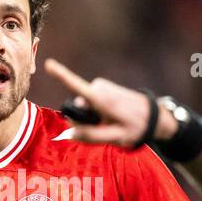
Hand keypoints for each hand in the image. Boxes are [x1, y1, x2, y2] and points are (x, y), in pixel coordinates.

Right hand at [44, 59, 174, 146]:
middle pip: (77, 107)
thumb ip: (91, 136)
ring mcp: (100, 86)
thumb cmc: (135, 127)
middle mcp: (98, 89)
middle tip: (104, 128)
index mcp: (100, 99)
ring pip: (84, 106)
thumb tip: (69, 133)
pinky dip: (97, 112)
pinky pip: (90, 102)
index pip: (76, 86)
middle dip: (84, 120)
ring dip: (93, 117)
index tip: (48, 63)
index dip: (61, 75)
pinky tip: (112, 117)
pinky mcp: (102, 87)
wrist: (153, 116)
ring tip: (112, 122)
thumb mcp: (115, 137)